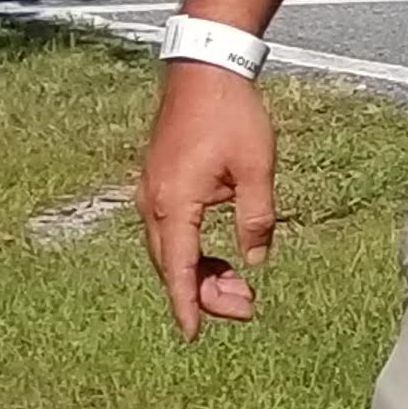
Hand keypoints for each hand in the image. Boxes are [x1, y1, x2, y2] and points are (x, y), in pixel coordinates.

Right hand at [137, 61, 277, 339]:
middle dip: (203, 293)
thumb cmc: (232, 116)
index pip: (178, 268)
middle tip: (246, 307)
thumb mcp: (256, 168)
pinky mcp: (159, 185)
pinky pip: (169, 232)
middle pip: (171, 265)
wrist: (204, 72)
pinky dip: (190, 252)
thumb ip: (256, 217)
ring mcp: (151, 194)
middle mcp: (153, 204)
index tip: (193, 335)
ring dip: (197, 274)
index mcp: (175, 204)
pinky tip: (217, 259)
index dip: (187, 304)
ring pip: (169, 251)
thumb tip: (254, 262)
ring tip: (237, 288)